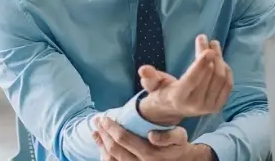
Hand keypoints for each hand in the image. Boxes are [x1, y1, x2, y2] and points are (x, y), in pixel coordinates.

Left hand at [91, 117, 213, 160]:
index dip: (112, 128)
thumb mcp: (180, 137)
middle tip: (98, 120)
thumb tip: (151, 134)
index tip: (106, 118)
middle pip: (114, 149)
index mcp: (149, 154)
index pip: (124, 140)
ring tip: (95, 131)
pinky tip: (100, 144)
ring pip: (110, 159)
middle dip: (104, 133)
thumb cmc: (178, 146)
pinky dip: (103, 154)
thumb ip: (168, 136)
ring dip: (100, 144)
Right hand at [139, 34, 233, 125]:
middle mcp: (196, 105)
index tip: (209, 49)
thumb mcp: (153, 84)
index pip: (192, 79)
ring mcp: (209, 107)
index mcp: (179, 98)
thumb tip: (143, 69)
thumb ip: (150, 76)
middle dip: (210, 54)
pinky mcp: (218, 105)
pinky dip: (226, 68)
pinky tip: (219, 58)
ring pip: (220, 77)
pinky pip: (227, 83)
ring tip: (213, 45)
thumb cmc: (163, 91)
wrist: (173, 109)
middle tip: (206, 39)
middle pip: (209, 74)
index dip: (201, 64)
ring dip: (219, 58)